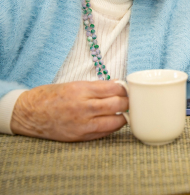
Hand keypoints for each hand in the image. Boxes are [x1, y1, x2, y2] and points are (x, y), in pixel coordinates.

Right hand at [10, 81, 127, 141]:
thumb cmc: (51, 96)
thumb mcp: (74, 84)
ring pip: (116, 120)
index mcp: (82, 90)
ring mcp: (82, 123)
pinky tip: (112, 121)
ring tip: (122, 112)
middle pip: (118, 104)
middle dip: (127, 102)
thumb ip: (98, 86)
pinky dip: (113, 127)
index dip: (124, 89)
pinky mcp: (80, 136)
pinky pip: (105, 132)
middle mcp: (83, 107)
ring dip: (123, 116)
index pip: (115, 88)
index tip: (127, 90)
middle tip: (128, 101)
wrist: (29, 114)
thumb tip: (119, 85)